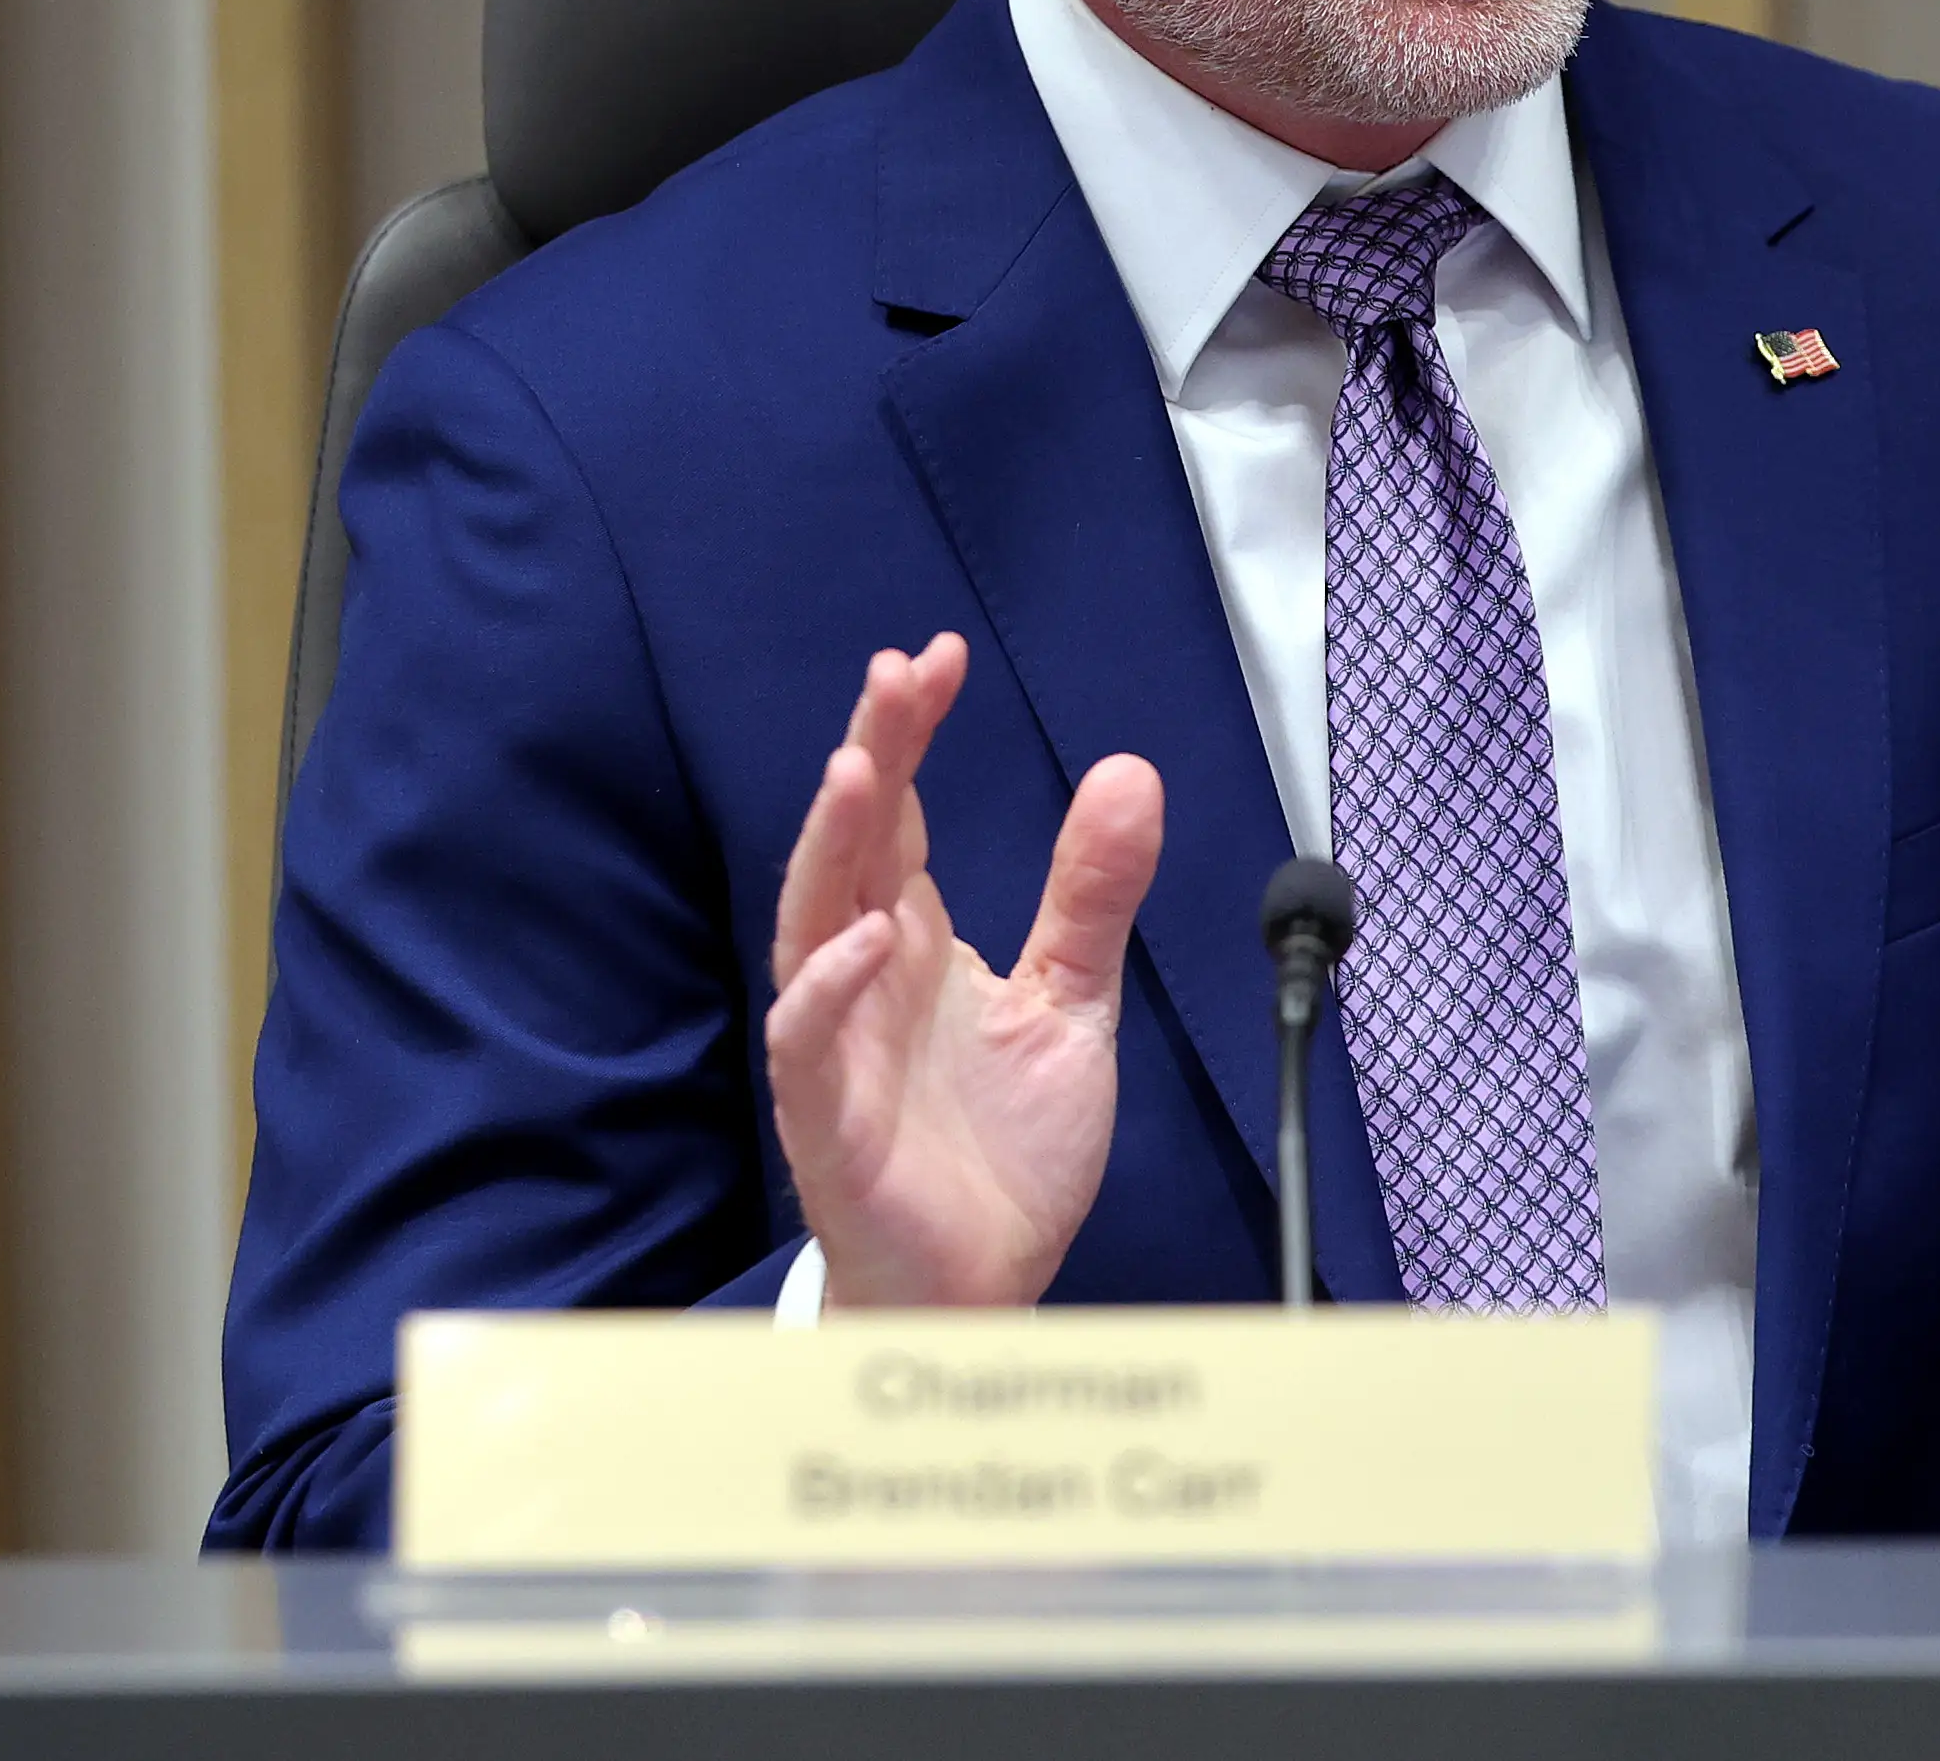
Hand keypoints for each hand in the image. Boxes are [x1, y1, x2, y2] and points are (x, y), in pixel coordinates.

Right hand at [764, 634, 1165, 1307]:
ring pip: (812, 924)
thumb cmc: (1004, 1149)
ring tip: (857, 766)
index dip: (911, 735)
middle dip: (869, 756)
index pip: (902, 814)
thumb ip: (1092, 896)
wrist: (988, 1282)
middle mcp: (865, 975)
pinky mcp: (830, 1119)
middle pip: (852, 845)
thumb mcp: (1073, 1001)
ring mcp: (839, 1042)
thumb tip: (1130, 773)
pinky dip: (830, 989)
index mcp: (915, 940)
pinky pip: (809, 1043)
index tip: (938, 657)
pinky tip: (871, 936)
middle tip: (897, 674)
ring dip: (831, 846)